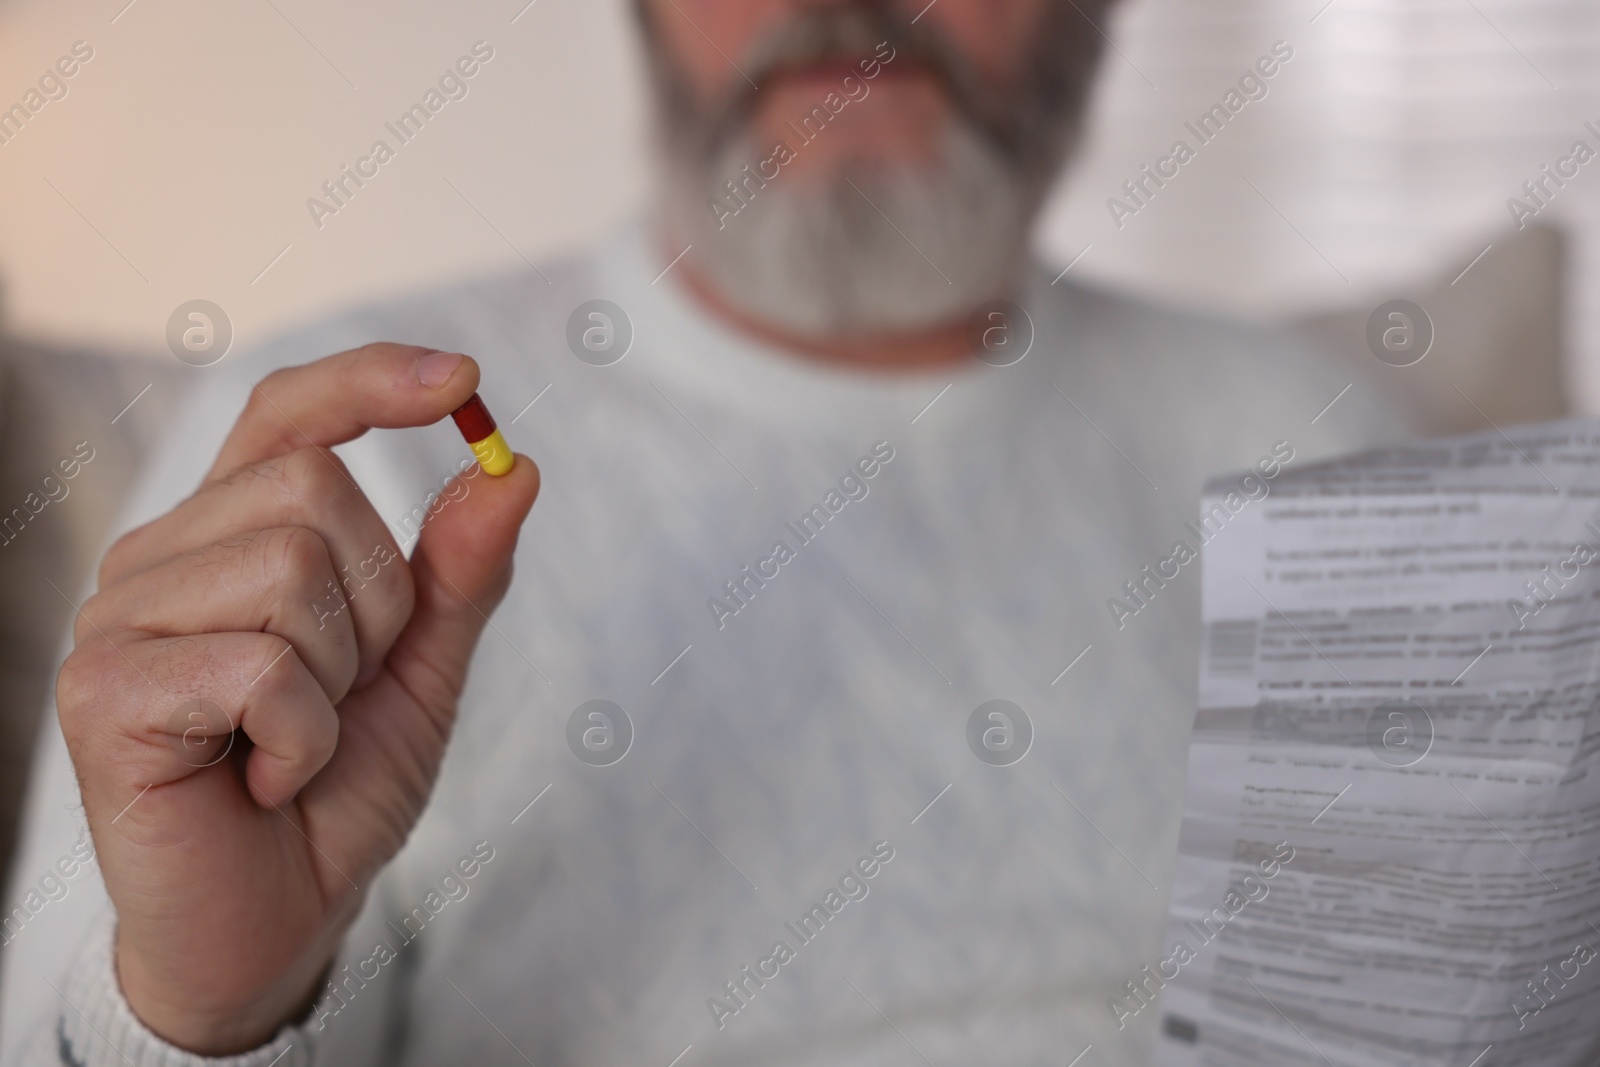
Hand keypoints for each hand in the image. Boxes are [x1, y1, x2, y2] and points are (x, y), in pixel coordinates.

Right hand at [56, 344, 538, 1053]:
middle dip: (378, 603)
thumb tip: (515, 465)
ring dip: (338, 676)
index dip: (370, 380)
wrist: (276, 921)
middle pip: (313, 487)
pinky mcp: (104, 690)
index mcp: (232, 535)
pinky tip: (270, 779)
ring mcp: (120, 618)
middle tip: (341, 694)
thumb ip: (459, 573)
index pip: (287, 412)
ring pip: (289, 568)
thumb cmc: (335, 791)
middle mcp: (163, 557)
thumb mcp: (423, 671)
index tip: (466, 380)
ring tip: (298, 741)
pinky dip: (303, 735)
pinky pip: (259, 664)